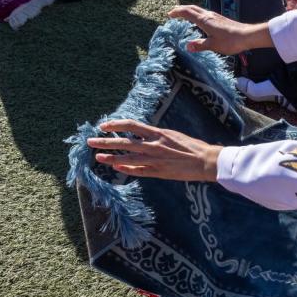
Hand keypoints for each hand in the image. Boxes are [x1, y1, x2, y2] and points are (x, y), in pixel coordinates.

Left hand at [87, 120, 221, 182]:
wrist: (206, 161)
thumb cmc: (191, 147)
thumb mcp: (172, 135)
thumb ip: (155, 135)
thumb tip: (141, 134)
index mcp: (158, 133)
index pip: (131, 125)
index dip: (115, 125)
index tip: (103, 125)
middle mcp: (154, 145)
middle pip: (124, 142)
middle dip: (105, 141)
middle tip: (90, 141)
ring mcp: (155, 160)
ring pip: (128, 158)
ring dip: (111, 157)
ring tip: (98, 157)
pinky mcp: (159, 172)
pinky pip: (139, 171)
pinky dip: (127, 169)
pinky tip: (116, 167)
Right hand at [168, 5, 272, 54]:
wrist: (247, 36)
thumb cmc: (230, 41)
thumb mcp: (213, 45)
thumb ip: (199, 45)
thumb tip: (187, 46)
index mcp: (204, 20)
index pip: (187, 13)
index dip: (177, 12)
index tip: (169, 14)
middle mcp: (209, 16)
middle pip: (192, 8)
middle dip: (181, 9)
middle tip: (173, 12)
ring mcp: (215, 16)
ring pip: (199, 10)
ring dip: (189, 11)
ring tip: (183, 14)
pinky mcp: (220, 19)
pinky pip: (204, 14)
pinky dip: (197, 14)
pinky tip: (199, 21)